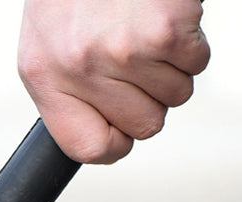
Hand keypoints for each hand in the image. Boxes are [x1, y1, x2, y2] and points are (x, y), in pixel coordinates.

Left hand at [18, 0, 209, 163]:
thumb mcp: (53, 39)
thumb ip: (72, 94)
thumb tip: (109, 140)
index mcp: (44, 74)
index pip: (87, 149)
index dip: (115, 140)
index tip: (120, 122)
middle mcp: (79, 66)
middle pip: (144, 127)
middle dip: (150, 94)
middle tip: (134, 50)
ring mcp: (122, 50)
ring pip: (176, 96)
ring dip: (172, 65)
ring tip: (146, 24)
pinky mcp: (163, 30)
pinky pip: (198, 64)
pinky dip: (192, 39)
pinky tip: (164, 12)